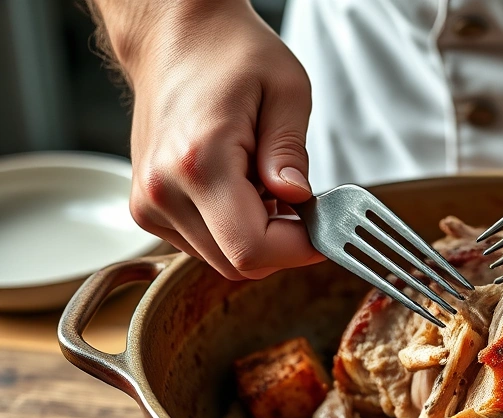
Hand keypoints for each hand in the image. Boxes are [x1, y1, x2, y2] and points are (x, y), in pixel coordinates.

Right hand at [111, 1, 322, 279]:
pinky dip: (232, 229)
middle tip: (298, 201)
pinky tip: (240, 188)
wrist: (174, 36)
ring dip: (256, 236)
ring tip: (262, 182)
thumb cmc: (230, 54)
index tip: (322, 228)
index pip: (252, 250)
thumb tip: (297, 199)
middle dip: (281, 244)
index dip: (297, 250)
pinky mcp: (147, 208)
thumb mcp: (286, 89)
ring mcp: (149, 203)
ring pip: (222, 261)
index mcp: (199, 162)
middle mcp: (163, 190)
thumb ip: (291, 151)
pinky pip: (204, 246)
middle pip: (238, 264)